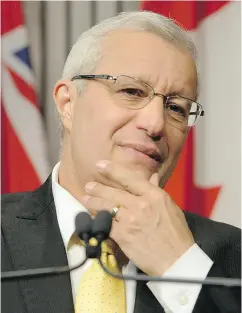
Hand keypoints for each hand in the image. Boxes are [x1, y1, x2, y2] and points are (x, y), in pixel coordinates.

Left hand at [82, 160, 194, 275]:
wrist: (177, 260)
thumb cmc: (177, 234)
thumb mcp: (170, 207)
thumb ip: (157, 190)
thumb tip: (152, 176)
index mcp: (154, 196)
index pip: (130, 178)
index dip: (112, 170)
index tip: (100, 164)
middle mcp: (140, 205)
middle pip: (114, 193)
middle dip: (98, 188)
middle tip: (88, 186)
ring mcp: (130, 220)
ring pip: (106, 207)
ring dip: (93, 202)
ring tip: (85, 199)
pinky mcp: (122, 236)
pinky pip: (105, 224)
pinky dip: (97, 219)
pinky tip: (92, 217)